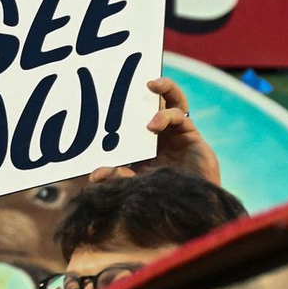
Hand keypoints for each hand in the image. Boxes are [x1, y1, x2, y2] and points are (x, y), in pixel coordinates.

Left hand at [90, 77, 220, 185]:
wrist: (187, 211)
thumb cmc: (159, 198)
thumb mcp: (132, 186)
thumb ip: (116, 177)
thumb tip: (95, 174)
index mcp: (143, 142)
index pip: (133, 117)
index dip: (123, 105)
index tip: (106, 95)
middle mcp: (161, 135)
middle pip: (155, 102)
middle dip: (146, 87)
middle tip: (133, 77)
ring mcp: (178, 134)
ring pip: (173, 101)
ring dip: (165, 88)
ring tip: (151, 84)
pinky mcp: (192, 137)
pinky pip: (181, 116)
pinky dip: (166, 116)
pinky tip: (152, 124)